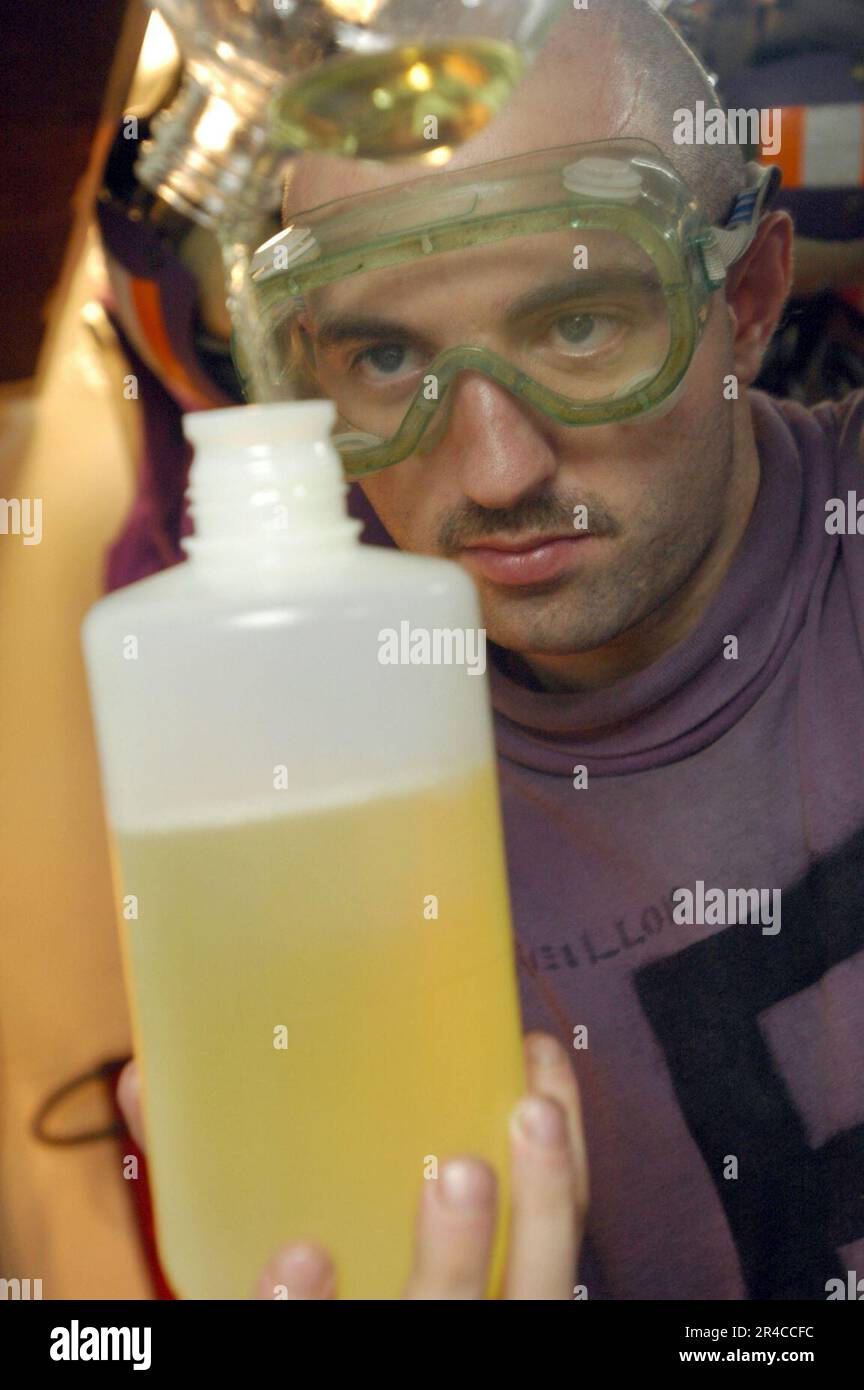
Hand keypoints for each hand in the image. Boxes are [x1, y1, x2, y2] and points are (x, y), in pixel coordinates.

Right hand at [117, 1030, 587, 1299]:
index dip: (299, 1321)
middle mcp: (416, 1342)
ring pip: (538, 1290)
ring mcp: (485, 1325)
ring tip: (536, 1106)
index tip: (300, 1256)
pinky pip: (563, 1247)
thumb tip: (145, 1080)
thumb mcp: (237, 1256)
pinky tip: (550, 1094)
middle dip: (456, 1261)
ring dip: (546, 1203)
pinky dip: (566, 1176)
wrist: (386, 1319)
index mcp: (340, 1338)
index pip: (318, 1344)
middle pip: (448, 1324)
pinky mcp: (527, 1294)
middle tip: (458, 1172)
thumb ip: (195, 1178)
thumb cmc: (321, 1281)